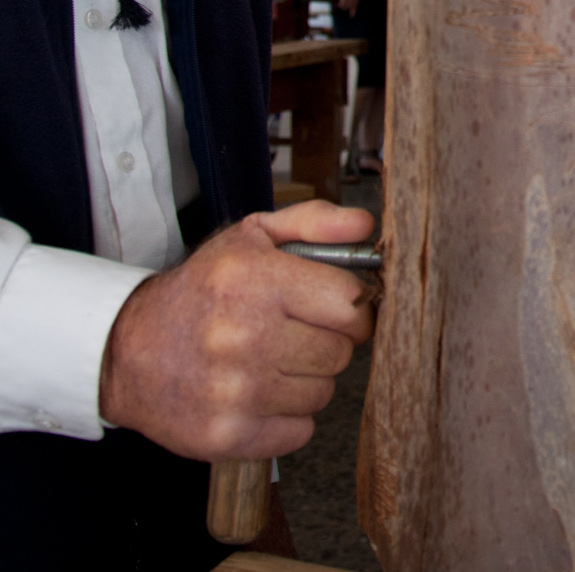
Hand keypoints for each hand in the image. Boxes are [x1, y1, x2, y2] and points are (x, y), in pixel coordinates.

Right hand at [99, 200, 375, 460]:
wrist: (126, 350)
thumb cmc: (201, 290)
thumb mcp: (251, 236)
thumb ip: (315, 222)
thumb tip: (365, 227)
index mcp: (253, 280)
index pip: (349, 303)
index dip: (352, 307)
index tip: (334, 309)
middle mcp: (243, 336)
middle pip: (341, 352)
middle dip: (327, 342)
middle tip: (294, 334)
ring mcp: (233, 391)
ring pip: (323, 393)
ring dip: (307, 380)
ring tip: (271, 363)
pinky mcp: (226, 435)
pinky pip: (299, 431)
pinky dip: (288, 418)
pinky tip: (258, 395)